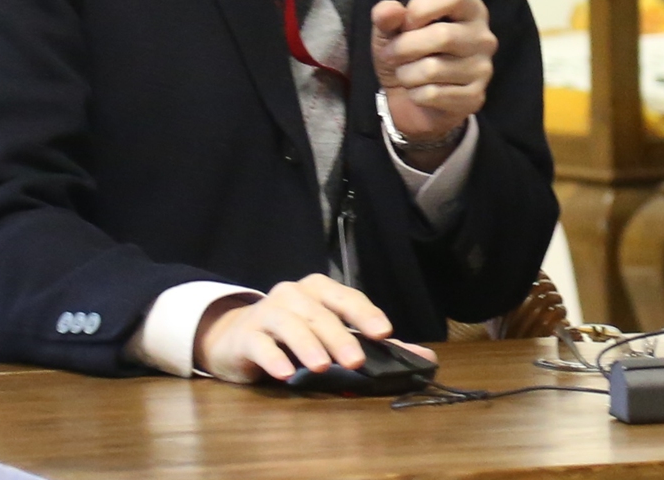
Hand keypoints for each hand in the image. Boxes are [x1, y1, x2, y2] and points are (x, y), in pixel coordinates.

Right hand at [192, 272, 436, 383]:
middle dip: (339, 336)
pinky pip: (259, 344)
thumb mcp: (331, 334)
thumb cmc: (293, 333)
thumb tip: (426, 358)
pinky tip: (284, 373)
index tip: (384, 332)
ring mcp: (266, 312)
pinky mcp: (245, 336)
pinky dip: (272, 357)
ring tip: (322, 367)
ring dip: (307, 345)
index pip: (345, 296)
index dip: (364, 312)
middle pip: (318, 313)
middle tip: (356, 361)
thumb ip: (374, 345)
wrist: (237, 336)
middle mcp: (292, 294)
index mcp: (317, 290)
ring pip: (288, 324)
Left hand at [371, 0, 496, 146]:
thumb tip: (389, 11)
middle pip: (443, 35)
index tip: (405, 23)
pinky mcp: (474, 98)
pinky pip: (434, 95)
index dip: (421, 7)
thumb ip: (386, 15)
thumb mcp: (390, 29)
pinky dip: (415, 94)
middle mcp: (483, 37)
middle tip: (391, 54)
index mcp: (468, 9)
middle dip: (404, 47)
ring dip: (406, 73)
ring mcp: (482, 69)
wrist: (410, 99)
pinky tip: (419, 91)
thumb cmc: (406, 53)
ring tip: (406, 73)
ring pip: (433, 69)